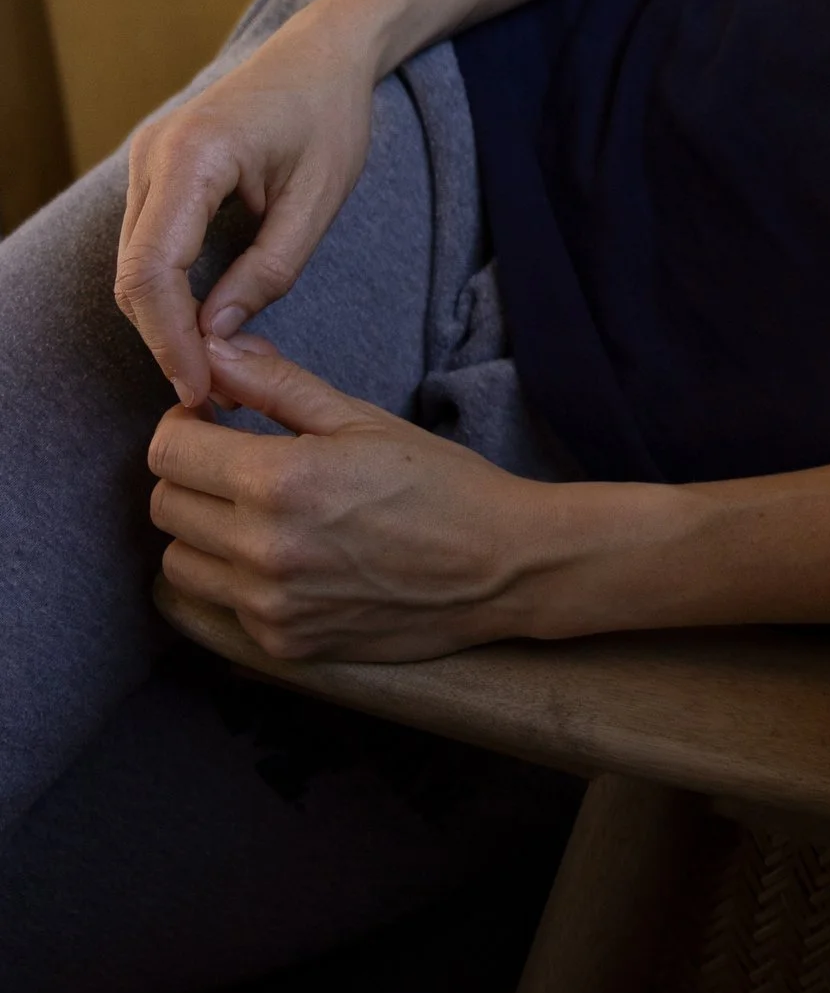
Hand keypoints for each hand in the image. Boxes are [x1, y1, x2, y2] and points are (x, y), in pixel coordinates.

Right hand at [118, 3, 385, 405]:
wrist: (321, 51)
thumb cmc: (331, 115)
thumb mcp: (318, 200)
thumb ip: (269, 270)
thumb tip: (215, 334)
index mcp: (194, 155)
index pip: (153, 269)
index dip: (169, 339)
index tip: (199, 388)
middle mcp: (152, 154)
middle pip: (132, 273)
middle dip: (165, 340)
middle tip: (210, 392)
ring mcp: (145, 159)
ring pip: (132, 263)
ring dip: (163, 320)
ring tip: (210, 368)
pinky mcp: (153, 169)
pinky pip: (145, 243)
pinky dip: (166, 290)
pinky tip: (201, 323)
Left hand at [147, 335, 547, 662]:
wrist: (500, 566)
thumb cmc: (438, 484)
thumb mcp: (359, 419)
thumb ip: (275, 384)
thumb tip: (212, 350)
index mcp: (280, 481)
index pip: (169, 451)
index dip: (183, 425)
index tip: (212, 420)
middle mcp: (263, 550)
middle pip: (165, 506)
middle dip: (190, 475)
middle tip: (236, 462)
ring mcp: (270, 605)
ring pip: (180, 562)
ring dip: (203, 531)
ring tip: (256, 512)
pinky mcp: (283, 643)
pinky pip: (223, 602)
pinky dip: (238, 577)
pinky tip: (289, 556)